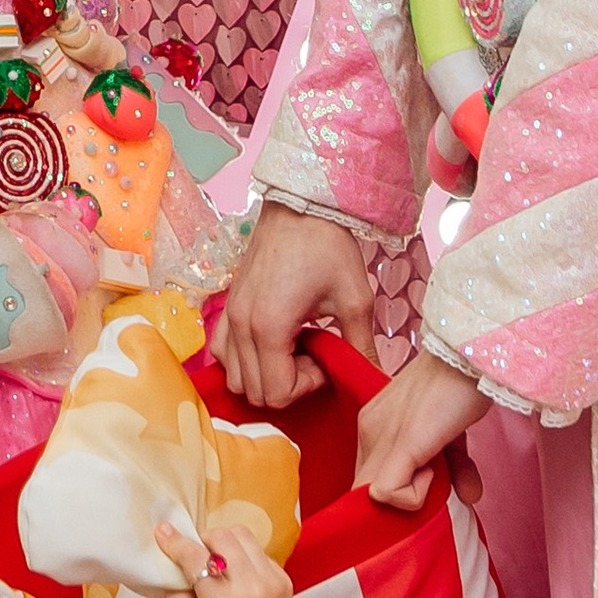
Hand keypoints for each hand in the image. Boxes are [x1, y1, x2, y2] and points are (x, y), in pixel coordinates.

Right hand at [152, 515, 291, 597]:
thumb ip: (173, 588)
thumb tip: (176, 555)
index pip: (196, 557)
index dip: (176, 541)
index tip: (163, 531)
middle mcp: (254, 589)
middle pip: (223, 537)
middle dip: (204, 541)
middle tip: (195, 557)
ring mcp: (274, 584)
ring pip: (244, 536)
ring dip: (225, 544)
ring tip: (216, 564)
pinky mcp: (284, 581)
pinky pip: (259, 551)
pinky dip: (243, 557)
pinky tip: (235, 577)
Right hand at [212, 205, 379, 409]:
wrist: (300, 205)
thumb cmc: (327, 246)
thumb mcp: (355, 299)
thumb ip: (362, 346)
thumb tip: (374, 378)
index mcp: (269, 327)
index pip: (277, 392)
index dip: (308, 385)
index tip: (326, 358)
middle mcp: (241, 326)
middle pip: (255, 392)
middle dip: (288, 383)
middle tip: (314, 356)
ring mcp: (229, 316)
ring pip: (235, 378)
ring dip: (265, 375)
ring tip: (293, 350)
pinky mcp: (227, 306)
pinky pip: (223, 353)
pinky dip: (244, 361)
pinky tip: (272, 342)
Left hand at [354, 351, 486, 512]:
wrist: (471, 353)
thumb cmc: (463, 386)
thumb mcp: (452, 433)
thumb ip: (453, 466)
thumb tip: (468, 497)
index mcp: (375, 425)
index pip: (368, 479)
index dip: (397, 492)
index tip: (429, 483)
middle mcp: (370, 431)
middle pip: (366, 492)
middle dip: (402, 501)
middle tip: (438, 483)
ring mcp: (382, 437)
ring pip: (374, 498)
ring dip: (415, 497)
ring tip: (444, 471)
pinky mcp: (401, 444)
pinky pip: (388, 494)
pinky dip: (417, 497)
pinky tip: (442, 470)